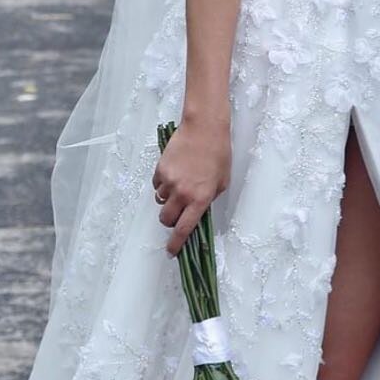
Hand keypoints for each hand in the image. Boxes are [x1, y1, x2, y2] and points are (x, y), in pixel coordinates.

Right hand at [152, 109, 231, 254]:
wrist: (204, 128)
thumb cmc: (218, 152)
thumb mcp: (222, 181)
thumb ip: (209, 199)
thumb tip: (198, 210)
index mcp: (200, 199)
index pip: (184, 229)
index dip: (176, 244)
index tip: (172, 251)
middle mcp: (182, 193)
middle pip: (166, 220)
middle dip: (170, 221)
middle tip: (177, 213)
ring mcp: (169, 181)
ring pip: (160, 202)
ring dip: (167, 200)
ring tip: (179, 186)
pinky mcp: (160, 170)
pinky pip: (157, 186)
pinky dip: (163, 185)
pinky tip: (174, 174)